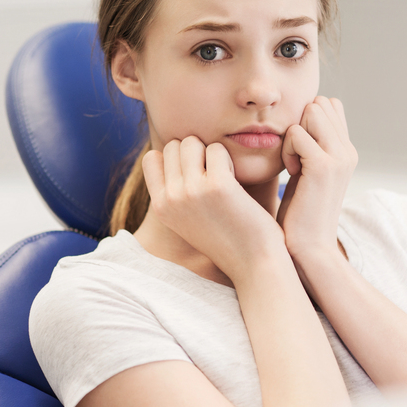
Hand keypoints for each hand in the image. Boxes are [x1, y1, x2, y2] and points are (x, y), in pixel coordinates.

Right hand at [142, 136, 286, 281]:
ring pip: (192, 142)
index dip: (175, 158)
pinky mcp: (217, 186)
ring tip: (225, 176)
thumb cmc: (228, 238)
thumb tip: (174, 150)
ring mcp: (191, 191)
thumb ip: (177, 191)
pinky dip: (230, 159)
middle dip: (196, 152)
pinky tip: (237, 181)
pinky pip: (218, 149)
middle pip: (175, 145)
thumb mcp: (189, 218)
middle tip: (214, 174)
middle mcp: (170, 198)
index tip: (196, 173)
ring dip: (212, 152)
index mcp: (160, 207)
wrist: (254, 264)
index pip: (152, 158)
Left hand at [276, 96, 357, 262]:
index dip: (308, 119)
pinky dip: (287, 149)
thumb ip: (311, 146)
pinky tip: (291, 172)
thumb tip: (302, 117)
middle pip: (321, 103)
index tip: (300, 150)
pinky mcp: (324, 166)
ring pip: (311, 111)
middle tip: (295, 156)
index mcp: (346, 151)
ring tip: (293, 163)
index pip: (330, 105)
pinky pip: (296, 133)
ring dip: (293, 133)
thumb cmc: (300, 214)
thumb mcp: (308, 173)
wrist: (308, 248)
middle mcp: (348, 151)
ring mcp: (339, 157)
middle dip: (300, 122)